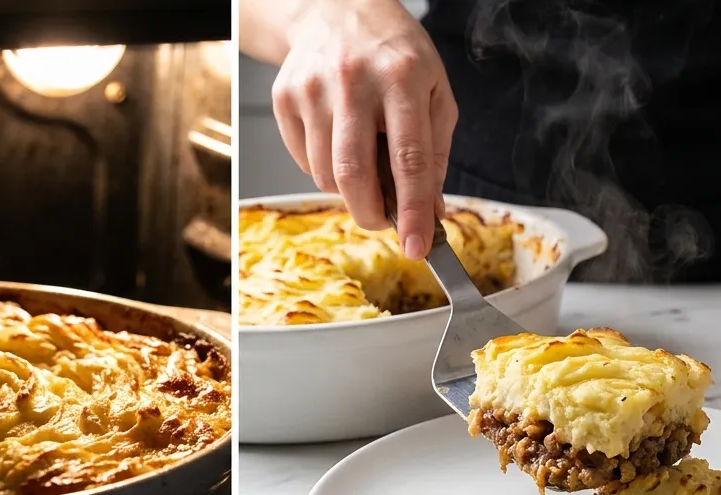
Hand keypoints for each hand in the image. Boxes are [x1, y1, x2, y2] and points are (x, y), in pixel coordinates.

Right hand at [272, 0, 455, 258]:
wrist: (336, 9)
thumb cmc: (393, 53)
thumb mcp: (434, 91)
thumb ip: (434, 153)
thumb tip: (430, 210)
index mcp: (402, 79)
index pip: (409, 159)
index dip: (413, 211)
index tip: (417, 246)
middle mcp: (354, 82)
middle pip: (354, 174)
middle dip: (370, 213)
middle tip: (383, 221)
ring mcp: (313, 90)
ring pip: (325, 174)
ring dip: (347, 189)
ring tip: (363, 165)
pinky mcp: (285, 98)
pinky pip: (302, 160)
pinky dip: (322, 168)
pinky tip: (337, 142)